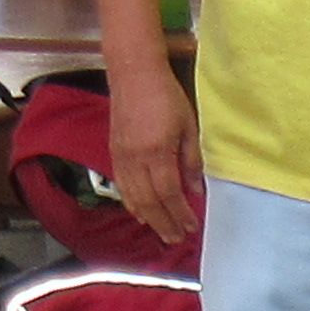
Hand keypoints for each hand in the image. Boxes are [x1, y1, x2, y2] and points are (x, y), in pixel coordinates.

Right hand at [107, 58, 203, 249]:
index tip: (191, 226)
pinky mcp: (114, 151)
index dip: (180, 214)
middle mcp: (136, 157)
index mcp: (157, 151)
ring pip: (133, 196)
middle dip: (164, 223)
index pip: (169, 193)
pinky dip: (131, 202)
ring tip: (162, 232)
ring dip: (149, 218)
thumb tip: (195, 190)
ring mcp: (122, 155)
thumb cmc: (165, 95)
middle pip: (150, 201)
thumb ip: (191, 161)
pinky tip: (140, 213)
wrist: (133, 72)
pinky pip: (122, 184)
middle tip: (177, 238)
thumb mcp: (188, 126)